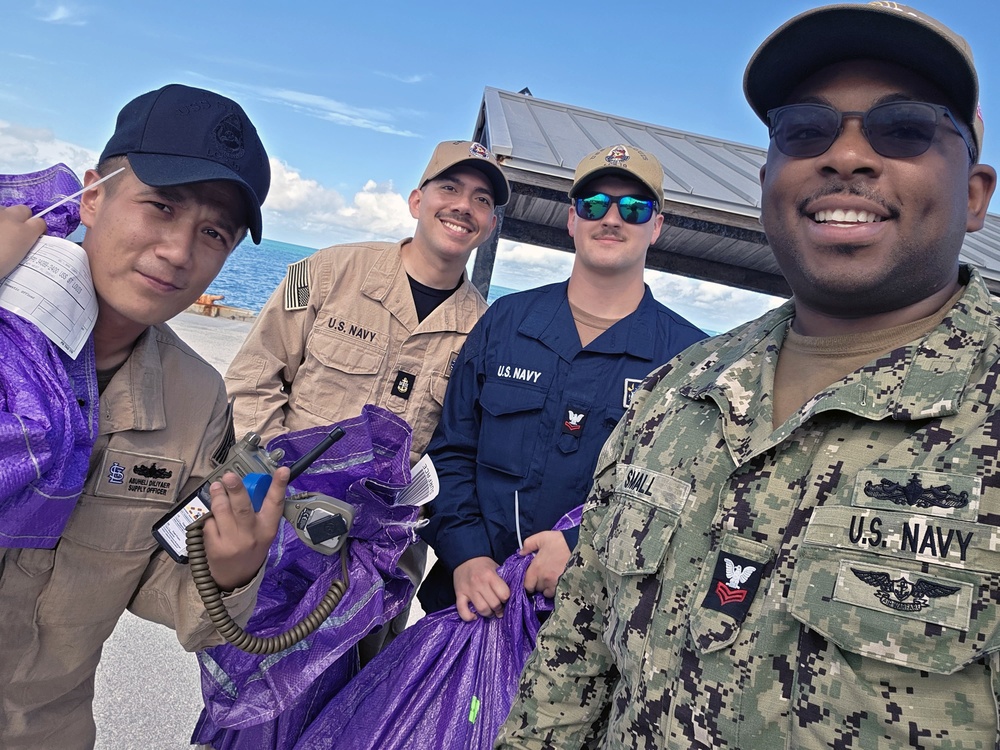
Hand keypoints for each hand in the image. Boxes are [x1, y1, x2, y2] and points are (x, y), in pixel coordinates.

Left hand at [0, 205, 45, 277]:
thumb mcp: (14, 263)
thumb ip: (20, 247)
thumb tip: (19, 243)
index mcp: (23, 233)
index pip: (39, 223)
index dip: (37, 230)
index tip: (33, 238)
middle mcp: (10, 218)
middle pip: (24, 210)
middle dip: (22, 218)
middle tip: (13, 233)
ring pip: (3, 209)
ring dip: (2, 218)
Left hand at [203, 467, 288, 590]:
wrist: (236, 579)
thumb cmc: (251, 549)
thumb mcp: (262, 533)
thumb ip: (258, 512)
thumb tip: (249, 484)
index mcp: (267, 529)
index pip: (275, 504)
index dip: (279, 486)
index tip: (283, 470)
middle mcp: (251, 536)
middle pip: (242, 507)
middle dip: (235, 489)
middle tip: (229, 476)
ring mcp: (231, 542)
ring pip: (221, 511)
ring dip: (218, 495)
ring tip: (217, 486)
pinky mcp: (214, 547)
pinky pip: (209, 523)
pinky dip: (209, 517)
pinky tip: (212, 518)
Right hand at [453, 556, 508, 621]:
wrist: (465, 557)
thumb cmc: (483, 565)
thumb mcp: (496, 568)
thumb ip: (502, 581)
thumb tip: (511, 596)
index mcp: (490, 576)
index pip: (504, 594)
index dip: (506, 599)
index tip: (505, 599)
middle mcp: (479, 583)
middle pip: (494, 604)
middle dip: (499, 608)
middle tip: (498, 607)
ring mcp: (468, 590)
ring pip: (481, 609)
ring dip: (488, 613)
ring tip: (489, 611)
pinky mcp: (459, 594)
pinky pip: (462, 610)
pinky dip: (468, 617)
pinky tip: (474, 617)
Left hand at [520, 530, 570, 598]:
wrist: (580, 546)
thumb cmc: (560, 542)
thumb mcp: (542, 537)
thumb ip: (528, 544)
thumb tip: (521, 553)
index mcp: (536, 569)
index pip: (526, 585)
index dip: (528, 581)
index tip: (532, 576)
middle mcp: (544, 580)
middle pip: (537, 589)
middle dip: (538, 583)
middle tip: (542, 575)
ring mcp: (555, 585)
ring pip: (547, 593)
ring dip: (547, 588)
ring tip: (551, 579)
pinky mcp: (566, 587)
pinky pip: (557, 593)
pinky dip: (556, 589)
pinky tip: (559, 581)